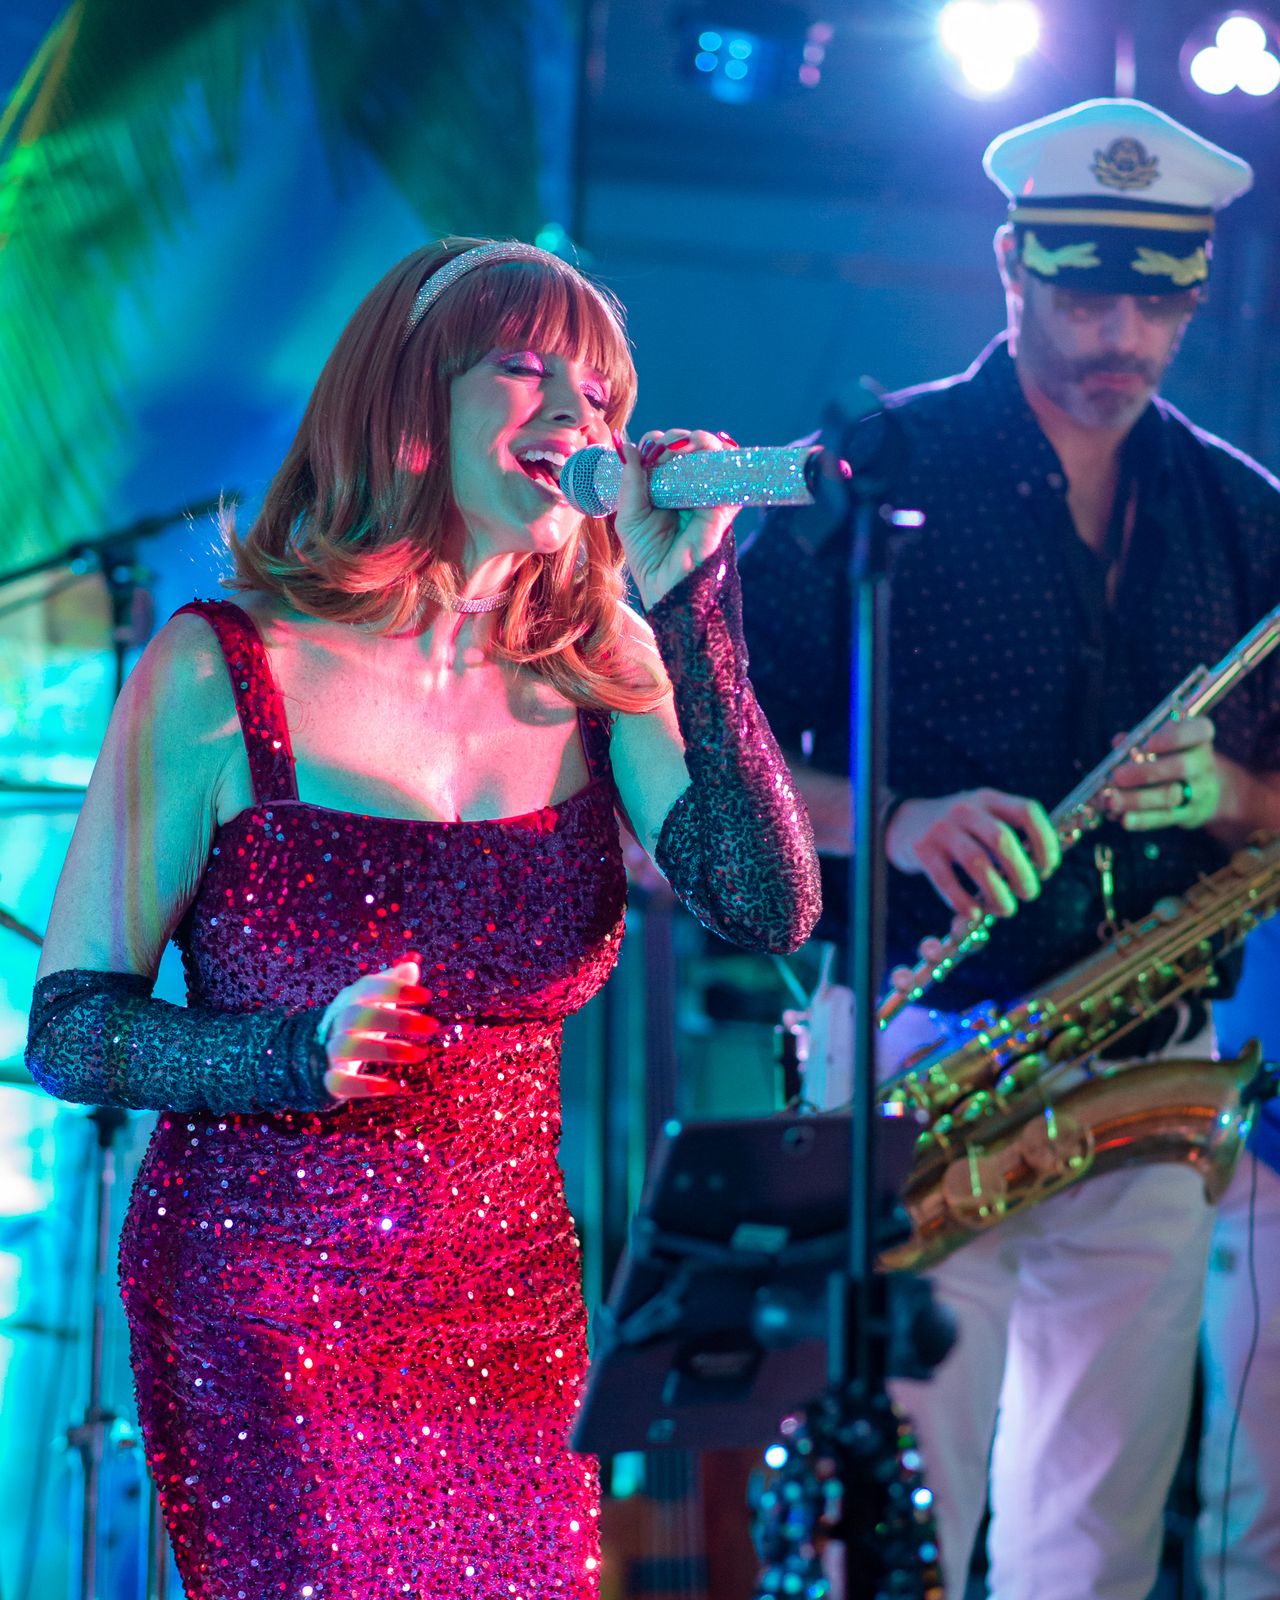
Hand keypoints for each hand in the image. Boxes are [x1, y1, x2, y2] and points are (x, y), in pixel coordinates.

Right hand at [318, 958, 438, 1099]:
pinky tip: (394, 1088)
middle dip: (396, 1019)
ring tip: (420, 1054)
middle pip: (358, 1016)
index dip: (396, 989)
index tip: (427, 997)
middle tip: (433, 1026)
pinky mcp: (328, 1080)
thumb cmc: (354, 1023)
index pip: (368, 988)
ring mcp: (329, 1051)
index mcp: (349, 1000)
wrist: (311, 1055)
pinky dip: (366, 1086)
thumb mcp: (370, 1000)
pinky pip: (340, 1083)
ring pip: (348, 1047)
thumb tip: (412, 967)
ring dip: (386, 1050)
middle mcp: (336, 1023)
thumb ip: (391, 984)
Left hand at [611, 427, 740, 608]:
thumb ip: (629, 484)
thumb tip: (626, 446)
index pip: (664, 451)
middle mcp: (687, 488)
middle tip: (663, 451)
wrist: (668, 588)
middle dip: (676, 439)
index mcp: (664, 489)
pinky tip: (699, 456)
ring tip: (679, 450)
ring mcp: (706, 495)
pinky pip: (729, 474)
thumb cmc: (648, 558)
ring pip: (711, 452)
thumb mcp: (629, 517)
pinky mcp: (723, 506)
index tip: (646, 451)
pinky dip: (718, 457)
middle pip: (689, 446)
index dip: (657, 443)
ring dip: (697, 441)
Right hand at [886, 789, 1060, 921]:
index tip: (1048, 868)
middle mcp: (966, 809)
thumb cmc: (958, 831)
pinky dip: (963, 901)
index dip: (1045, 841)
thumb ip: (1010, 840)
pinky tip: (973, 913)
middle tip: (1029, 894)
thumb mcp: (983, 820)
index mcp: (989, 799)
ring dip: (997, 892)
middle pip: (1003, 840)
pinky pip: (946, 879)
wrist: (904, 823)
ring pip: (977, 861)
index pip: (1027, 811)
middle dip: (1022, 873)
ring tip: (1005, 909)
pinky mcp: (922, 849)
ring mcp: (941, 828)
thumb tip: (1039, 873)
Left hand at [1104, 716, 1221, 830]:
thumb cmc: (1172, 754)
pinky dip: (1142, 819)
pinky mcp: (1190, 814)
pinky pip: (1166, 817)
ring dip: (1137, 800)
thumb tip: (1119, 742)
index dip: (1174, 738)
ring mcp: (1201, 791)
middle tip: (1118, 776)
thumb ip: (1140, 738)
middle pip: (1181, 767)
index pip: (1199, 731)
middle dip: (1146, 772)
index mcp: (1200, 736)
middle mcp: (1204, 763)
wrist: (1203, 788)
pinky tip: (1123, 818)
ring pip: (1170, 796)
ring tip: (1111, 801)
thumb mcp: (1163, 740)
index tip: (1148, 743)